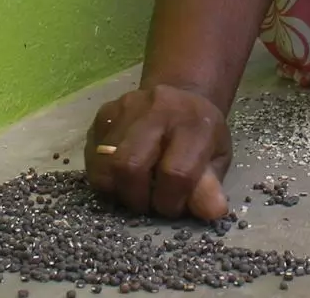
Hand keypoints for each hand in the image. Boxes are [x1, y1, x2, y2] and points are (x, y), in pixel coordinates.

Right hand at [84, 83, 231, 220]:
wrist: (181, 97)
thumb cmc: (201, 134)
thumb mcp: (217, 158)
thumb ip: (210, 186)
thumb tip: (212, 212)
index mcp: (193, 123)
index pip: (175, 172)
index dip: (170, 202)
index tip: (172, 207)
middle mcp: (157, 109)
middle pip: (129, 166)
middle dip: (136, 198)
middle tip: (148, 202)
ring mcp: (126, 108)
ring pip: (105, 164)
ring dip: (117, 189)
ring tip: (134, 190)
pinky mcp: (104, 114)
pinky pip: (92, 157)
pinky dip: (104, 176)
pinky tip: (121, 176)